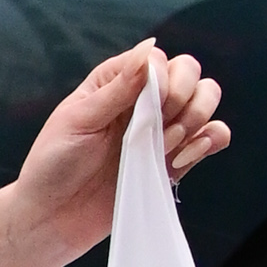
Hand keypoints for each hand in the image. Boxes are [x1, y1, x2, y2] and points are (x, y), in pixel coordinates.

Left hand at [14, 41, 227, 265]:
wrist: (54, 217)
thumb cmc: (55, 164)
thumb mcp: (79, 120)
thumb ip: (118, 88)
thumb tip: (149, 48)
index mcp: (116, 82)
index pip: (160, 60)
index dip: (162, 80)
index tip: (143, 109)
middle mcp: (143, 100)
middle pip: (190, 72)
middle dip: (183, 96)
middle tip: (158, 127)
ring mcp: (162, 129)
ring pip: (206, 98)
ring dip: (196, 117)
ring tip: (166, 146)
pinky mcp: (174, 160)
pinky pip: (213, 137)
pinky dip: (212, 139)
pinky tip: (184, 155)